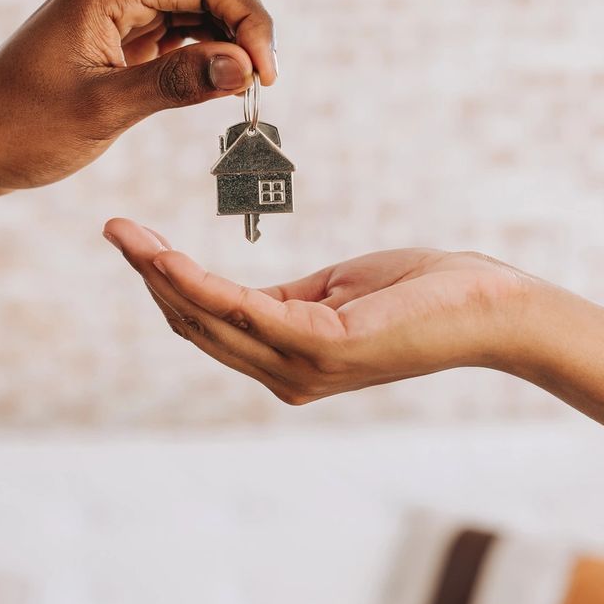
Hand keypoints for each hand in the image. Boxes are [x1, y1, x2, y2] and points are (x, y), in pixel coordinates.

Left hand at [0, 0, 276, 195]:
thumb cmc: (18, 129)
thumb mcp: (103, 109)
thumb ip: (176, 83)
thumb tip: (243, 66)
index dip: (250, 21)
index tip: (265, 76)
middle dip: (245, 29)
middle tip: (259, 86)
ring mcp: (115, 12)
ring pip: (197, 10)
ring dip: (227, 44)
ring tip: (242, 91)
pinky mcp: (115, 40)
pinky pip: (176, 35)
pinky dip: (203, 57)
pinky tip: (214, 87)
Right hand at [103, 218, 534, 403]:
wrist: (490, 307)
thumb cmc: (422, 294)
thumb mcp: (337, 292)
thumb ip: (286, 299)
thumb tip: (240, 294)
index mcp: (288, 360)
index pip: (208, 326)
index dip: (165, 287)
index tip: (131, 242)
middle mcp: (286, 375)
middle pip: (196, 324)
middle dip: (149, 276)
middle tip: (114, 229)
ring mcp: (301, 366)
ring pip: (207, 318)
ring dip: (159, 274)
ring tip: (124, 233)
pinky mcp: (319, 345)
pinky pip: (240, 309)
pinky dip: (195, 281)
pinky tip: (165, 255)